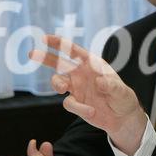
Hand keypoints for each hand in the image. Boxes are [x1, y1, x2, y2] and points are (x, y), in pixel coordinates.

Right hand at [29, 35, 146, 155]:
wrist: (122, 117)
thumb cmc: (123, 98)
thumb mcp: (122, 91)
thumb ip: (111, 85)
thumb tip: (99, 81)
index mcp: (92, 64)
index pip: (74, 50)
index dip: (59, 43)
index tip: (45, 38)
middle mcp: (82, 73)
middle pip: (59, 63)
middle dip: (45, 57)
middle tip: (31, 53)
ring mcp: (77, 88)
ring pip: (58, 82)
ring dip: (57, 85)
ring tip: (61, 89)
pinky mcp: (76, 103)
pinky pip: (69, 103)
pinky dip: (78, 108)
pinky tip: (91, 112)